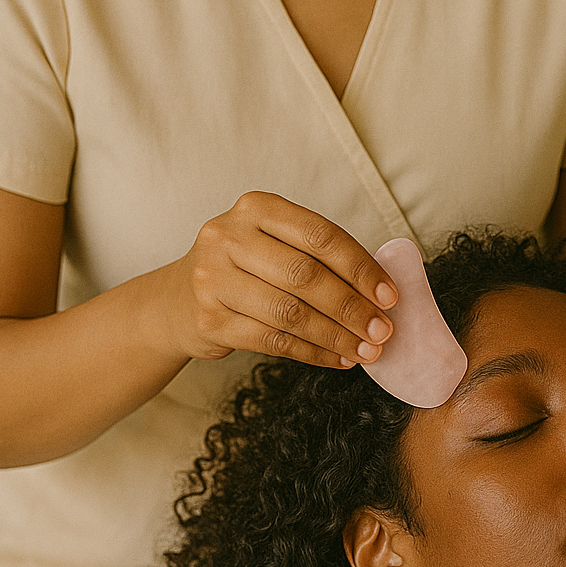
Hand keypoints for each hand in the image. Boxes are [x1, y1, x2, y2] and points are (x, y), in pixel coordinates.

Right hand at [166, 192, 397, 368]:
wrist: (175, 300)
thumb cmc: (244, 268)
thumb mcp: (272, 244)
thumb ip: (318, 257)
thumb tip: (381, 290)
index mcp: (256, 208)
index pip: (320, 235)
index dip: (360, 267)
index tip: (389, 294)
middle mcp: (229, 236)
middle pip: (305, 275)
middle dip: (352, 306)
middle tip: (383, 329)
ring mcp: (213, 278)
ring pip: (290, 312)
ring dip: (336, 335)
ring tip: (366, 349)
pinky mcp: (209, 320)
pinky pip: (273, 340)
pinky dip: (312, 353)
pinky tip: (337, 359)